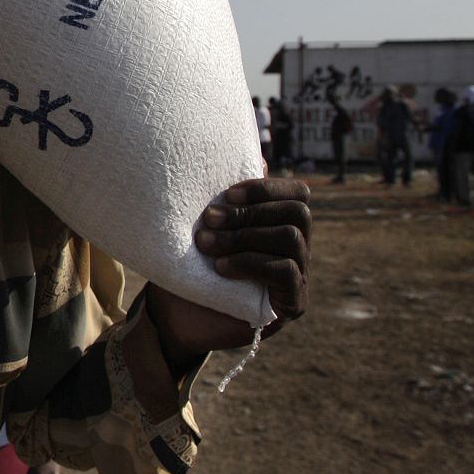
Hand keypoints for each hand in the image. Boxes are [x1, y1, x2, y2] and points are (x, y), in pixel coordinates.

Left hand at [147, 178, 310, 370]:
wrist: (174, 315)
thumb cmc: (188, 265)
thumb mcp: (204, 225)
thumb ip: (228, 197)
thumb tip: (259, 158)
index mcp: (280, 223)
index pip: (298, 194)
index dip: (265, 188)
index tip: (224, 195)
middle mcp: (297, 248)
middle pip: (299, 213)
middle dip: (251, 212)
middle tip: (207, 220)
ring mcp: (299, 277)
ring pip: (291, 239)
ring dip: (244, 236)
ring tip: (206, 244)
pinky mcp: (293, 304)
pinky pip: (286, 272)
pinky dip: (251, 263)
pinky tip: (221, 268)